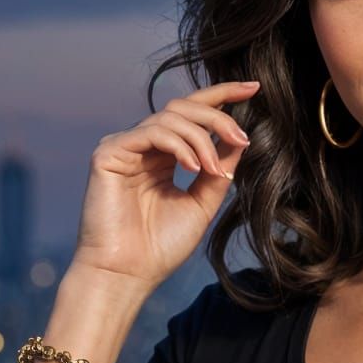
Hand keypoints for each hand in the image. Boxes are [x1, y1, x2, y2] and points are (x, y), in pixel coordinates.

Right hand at [70, 79, 257, 292]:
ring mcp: (124, 147)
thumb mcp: (202, 203)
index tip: (253, 88)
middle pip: (183, 107)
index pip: (193, 114)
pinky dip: (178, 145)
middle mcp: (143, 146)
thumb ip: (219, 168)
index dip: (222, 96)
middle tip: (242, 138)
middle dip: (218, 117)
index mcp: (163, 156)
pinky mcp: (108, 152)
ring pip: (170, 117)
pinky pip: (151, 132)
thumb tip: (241, 137)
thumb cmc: (160, 247)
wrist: (128, 274)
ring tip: (213, 169)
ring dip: (201, 139)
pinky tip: (193, 168)